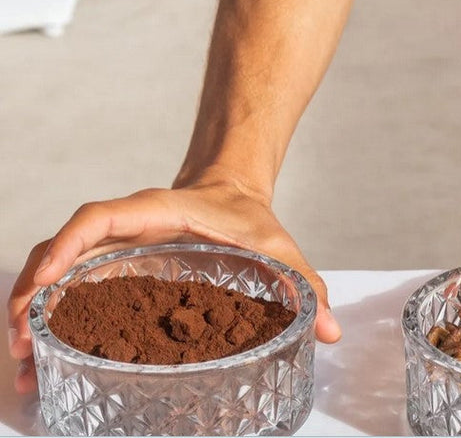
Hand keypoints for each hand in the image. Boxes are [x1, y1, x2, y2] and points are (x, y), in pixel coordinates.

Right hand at [7, 177, 340, 392]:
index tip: (46, 277)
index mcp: (154, 212)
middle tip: (23, 343)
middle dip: (33, 294)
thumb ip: (304, 284)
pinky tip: (47, 357)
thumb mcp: (279, 247)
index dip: (69, 244)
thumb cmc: (250, 219)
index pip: (100, 217)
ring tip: (26, 363)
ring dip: (34, 313)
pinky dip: (54, 318)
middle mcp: (123, 230)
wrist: (233, 197)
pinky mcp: (112, 269)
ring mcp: (112, 248)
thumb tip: (330, 329)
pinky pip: (71, 288)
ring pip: (56, 272)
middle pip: (61, 251)